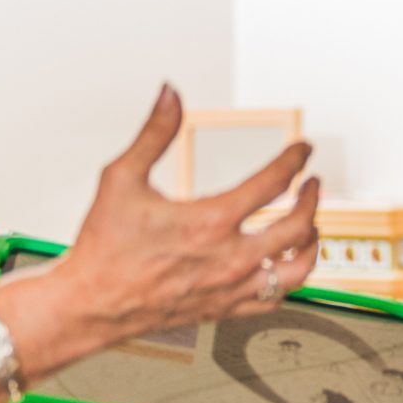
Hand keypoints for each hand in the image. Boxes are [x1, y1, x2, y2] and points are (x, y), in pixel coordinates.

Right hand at [58, 86, 320, 344]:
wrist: (90, 304)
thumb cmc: (103, 244)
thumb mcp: (121, 178)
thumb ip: (153, 133)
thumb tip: (170, 94)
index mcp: (209, 221)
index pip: (274, 183)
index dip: (295, 160)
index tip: (302, 149)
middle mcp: (229, 257)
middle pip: (298, 225)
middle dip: (311, 198)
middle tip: (312, 183)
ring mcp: (231, 287)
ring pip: (298, 268)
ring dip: (311, 241)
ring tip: (311, 225)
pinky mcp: (226, 309)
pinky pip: (276, 297)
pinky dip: (290, 279)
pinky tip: (286, 263)